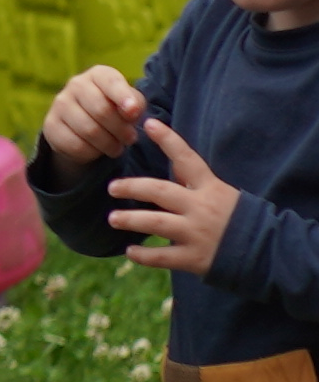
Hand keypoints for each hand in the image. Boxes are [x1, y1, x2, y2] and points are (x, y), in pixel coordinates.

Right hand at [51, 63, 148, 165]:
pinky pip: (75, 145)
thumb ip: (135, 103)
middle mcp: (76, 84)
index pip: (111, 82)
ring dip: (108, 144)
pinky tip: (97, 150)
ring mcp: (59, 104)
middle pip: (102, 110)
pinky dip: (91, 152)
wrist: (83, 124)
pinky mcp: (50, 125)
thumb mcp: (130, 103)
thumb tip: (131, 110)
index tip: (133, 114)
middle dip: (121, 130)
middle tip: (130, 139)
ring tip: (116, 147)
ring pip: (89, 131)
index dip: (124, 98)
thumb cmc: (114, 109)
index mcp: (98, 75)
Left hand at [118, 117, 244, 275]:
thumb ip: (196, 183)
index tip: (149, 123)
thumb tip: (172, 165)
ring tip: (113, 218)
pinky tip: (130, 251)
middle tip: (112, 187)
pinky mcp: (194, 258)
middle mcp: (201, 208)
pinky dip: (143, 255)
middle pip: (160, 191)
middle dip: (133, 187)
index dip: (168, 140)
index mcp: (210, 188)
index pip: (187, 159)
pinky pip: (162, 256)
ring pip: (155, 222)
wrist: (268, 251)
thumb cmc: (240, 218)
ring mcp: (197, 233)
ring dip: (131, 219)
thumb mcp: (222, 194)